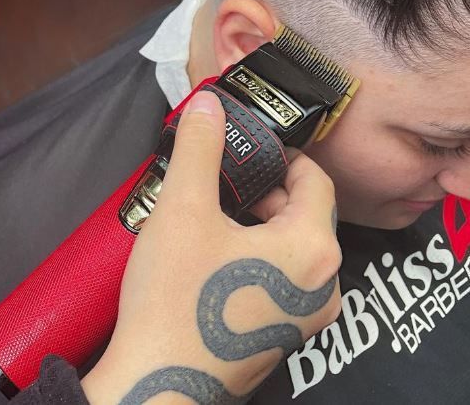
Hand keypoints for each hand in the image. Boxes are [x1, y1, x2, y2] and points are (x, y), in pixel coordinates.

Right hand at [81, 91, 340, 404]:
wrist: (156, 385)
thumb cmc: (175, 297)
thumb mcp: (184, 208)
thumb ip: (201, 148)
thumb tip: (209, 103)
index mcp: (312, 248)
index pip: (313, 178)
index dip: (280, 155)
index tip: (245, 147)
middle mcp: (323, 285)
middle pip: (303, 211)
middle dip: (262, 189)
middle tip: (217, 181)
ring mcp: (306, 316)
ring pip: (291, 245)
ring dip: (256, 222)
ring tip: (209, 216)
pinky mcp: (283, 335)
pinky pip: (282, 277)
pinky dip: (255, 255)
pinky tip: (212, 256)